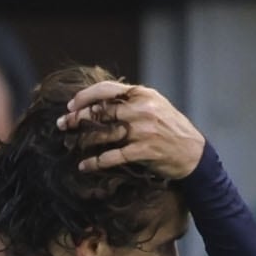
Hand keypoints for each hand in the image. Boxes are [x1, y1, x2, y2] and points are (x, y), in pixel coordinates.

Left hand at [63, 79, 205, 180]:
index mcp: (144, 95)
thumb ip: (130, 101)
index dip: (85, 97)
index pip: (107, 90)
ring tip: (70, 145)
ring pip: (103, 134)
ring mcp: (143, 130)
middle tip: (62, 124)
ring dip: (82, 140)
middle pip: (101, 112)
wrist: (193, 153)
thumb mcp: (155, 106)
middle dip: (76, 118)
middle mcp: (142, 110)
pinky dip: (94, 162)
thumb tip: (97, 101)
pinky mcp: (143, 151)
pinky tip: (84, 165)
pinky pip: (111, 156)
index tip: (70, 105)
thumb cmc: (170, 128)